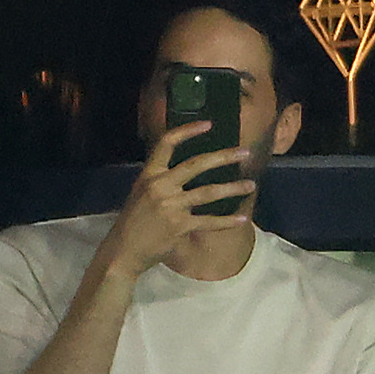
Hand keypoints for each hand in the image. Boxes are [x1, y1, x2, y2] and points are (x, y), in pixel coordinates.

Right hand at [100, 120, 253, 278]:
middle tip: (245, 153)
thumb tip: (192, 169)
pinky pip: (208, 221)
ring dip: (233, 188)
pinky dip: (227, 221)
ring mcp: (170, 206)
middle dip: (224, 157)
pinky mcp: (178, 226)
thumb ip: (163, 180)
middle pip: (196, 164)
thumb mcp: (142, 192)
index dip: (188, 131)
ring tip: (251, 185)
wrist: (123, 250)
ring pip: (208, 192)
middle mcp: (160, 186)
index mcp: (149, 174)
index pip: (167, 144)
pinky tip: (241, 219)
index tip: (208, 124)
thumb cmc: (135, 221)